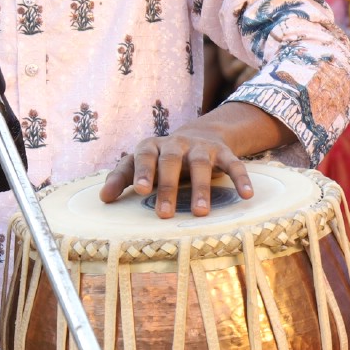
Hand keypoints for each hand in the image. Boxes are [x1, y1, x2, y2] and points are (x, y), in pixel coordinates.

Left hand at [99, 121, 254, 217]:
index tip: (141, 190)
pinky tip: (247, 195)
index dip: (143, 172)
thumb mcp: (141, 163)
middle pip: (170, 162)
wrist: (199, 134)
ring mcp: (200, 147)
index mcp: (152, 146)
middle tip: (165, 215)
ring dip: (201, 188)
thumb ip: (122, 178)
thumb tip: (103, 199)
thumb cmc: (162, 157)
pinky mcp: (222, 152)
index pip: (144, 156)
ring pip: (200, 164)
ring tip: (200, 213)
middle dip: (168, 188)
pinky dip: (241, 178)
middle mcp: (175, 144)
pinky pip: (233, 163)